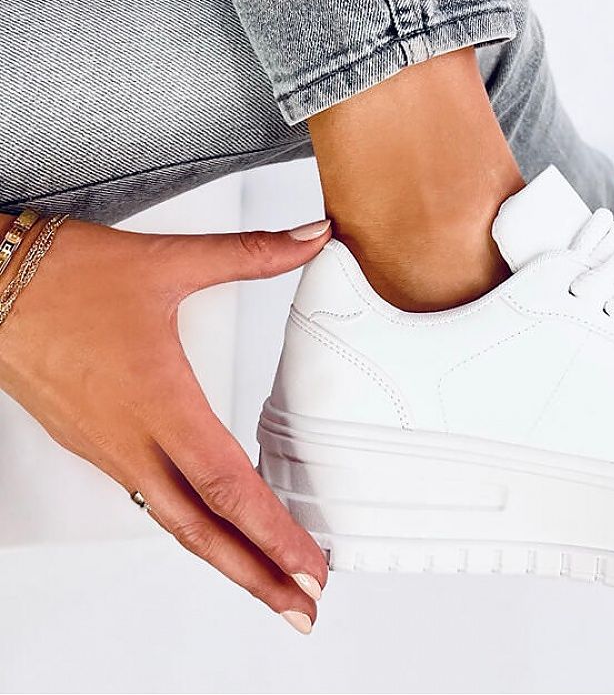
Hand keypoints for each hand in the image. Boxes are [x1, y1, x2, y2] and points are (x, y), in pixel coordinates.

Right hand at [0, 215, 332, 629]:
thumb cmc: (67, 276)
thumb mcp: (169, 259)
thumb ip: (251, 253)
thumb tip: (312, 237)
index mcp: (158, 404)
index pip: (228, 486)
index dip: (274, 533)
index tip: (312, 566)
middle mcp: (132, 440)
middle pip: (201, 530)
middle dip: (257, 575)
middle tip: (304, 608)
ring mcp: (109, 449)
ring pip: (172, 520)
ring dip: (224, 556)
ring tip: (267, 579)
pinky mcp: (93, 443)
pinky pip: (148, 498)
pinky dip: (188, 524)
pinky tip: (209, 523)